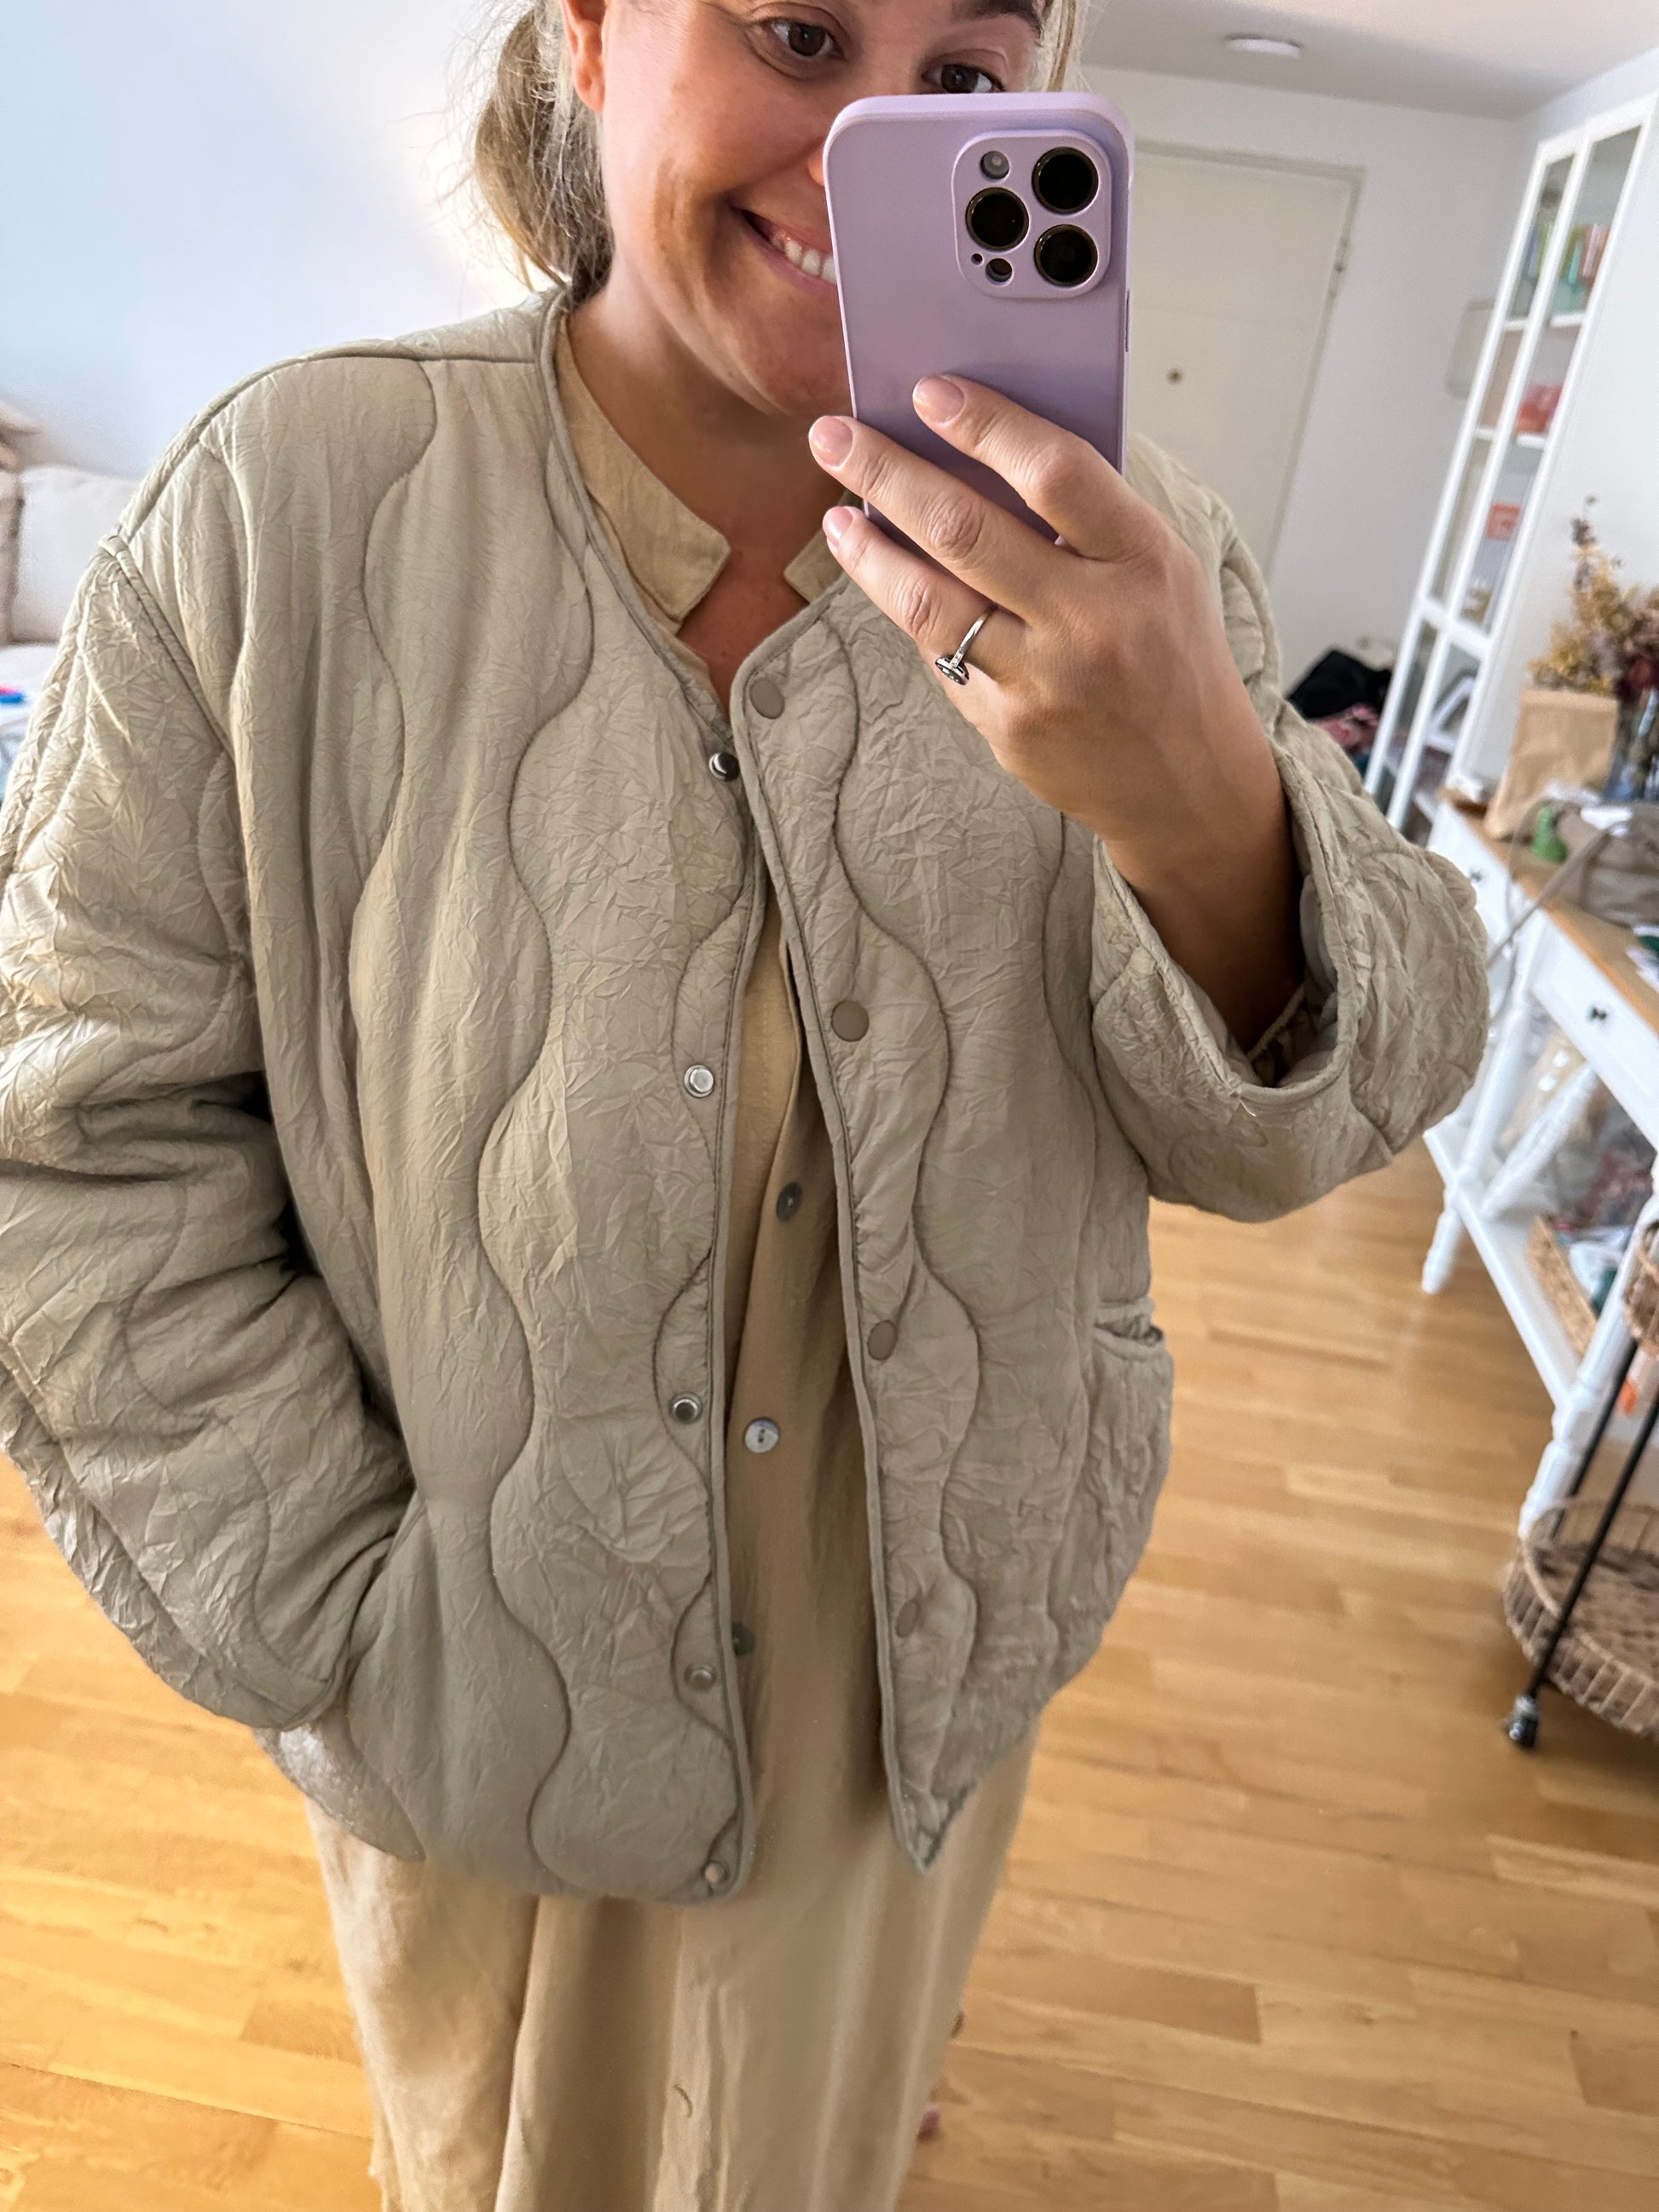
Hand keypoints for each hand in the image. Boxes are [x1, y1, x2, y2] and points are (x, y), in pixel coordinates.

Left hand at [808, 376, 1303, 1050]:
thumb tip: (986, 449)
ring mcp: (1046, 682)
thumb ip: (1090, 518)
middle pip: (966, 531)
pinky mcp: (1010, 730)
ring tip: (839, 515)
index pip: (1055, 473)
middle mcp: (1094, 621)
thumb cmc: (1171, 655)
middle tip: (835, 436)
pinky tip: (887, 581)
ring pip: (930, 604)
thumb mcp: (1161, 570)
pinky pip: (942, 659)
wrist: (1191, 782)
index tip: (928, 392)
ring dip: (871, 552)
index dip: (985, 425)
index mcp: (1143, 561)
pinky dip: (910, 613)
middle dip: (887, 474)